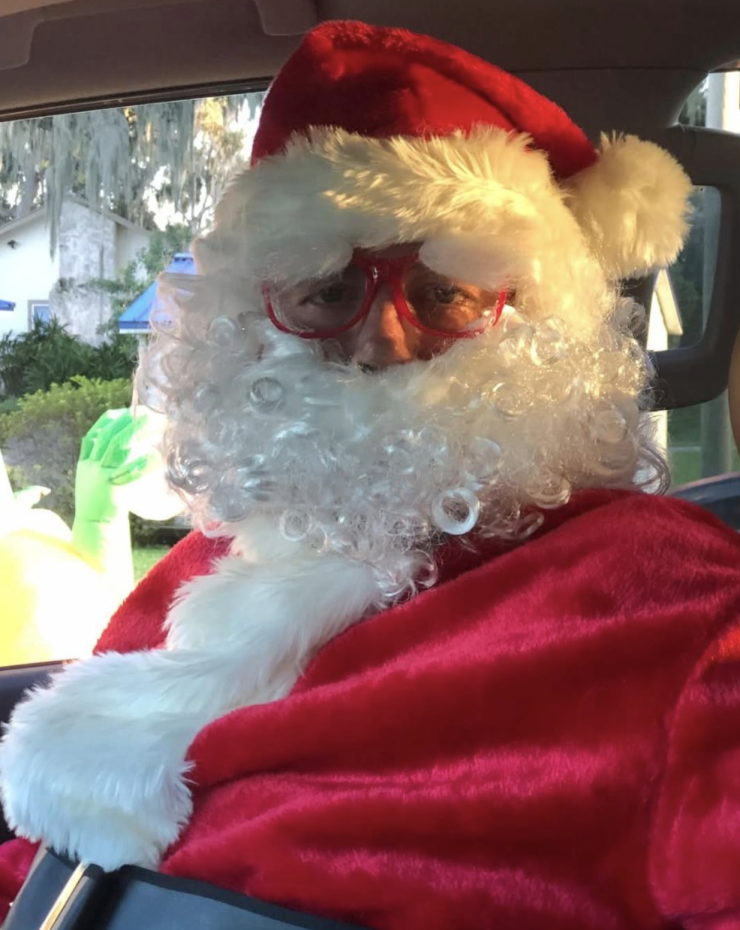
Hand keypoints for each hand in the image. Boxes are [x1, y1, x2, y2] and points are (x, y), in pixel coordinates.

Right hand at [73, 410, 152, 524]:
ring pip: (116, 448)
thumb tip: (121, 448)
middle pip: (107, 437)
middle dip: (125, 422)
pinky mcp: (112, 490)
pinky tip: (152, 456)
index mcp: (85, 464)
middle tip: (143, 412)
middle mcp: (90, 467)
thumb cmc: (100, 504)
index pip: (93, 436)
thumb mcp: (93, 480)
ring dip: (134, 432)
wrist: (93, 527)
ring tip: (151, 421)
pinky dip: (140, 463)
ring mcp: (100, 478)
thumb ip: (103, 465)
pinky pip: (128, 473)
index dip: (107, 422)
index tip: (122, 412)